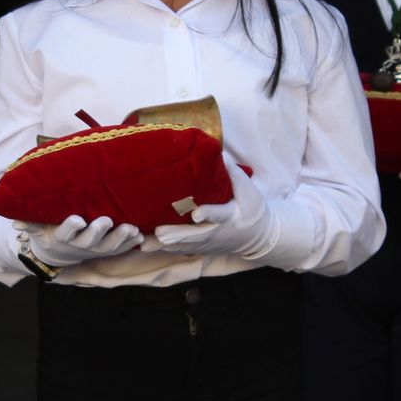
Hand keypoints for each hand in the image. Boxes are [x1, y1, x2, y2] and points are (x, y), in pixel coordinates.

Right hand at [14, 215, 143, 268]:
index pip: (66, 233)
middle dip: (98, 231)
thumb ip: (29, 224)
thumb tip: (15, 223)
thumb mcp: (38, 230)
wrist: (61, 255)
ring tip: (130, 228)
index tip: (76, 219)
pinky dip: (131, 242)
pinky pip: (121, 248)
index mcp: (63, 237)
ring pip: (109, 246)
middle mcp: (81, 245)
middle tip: (105, 220)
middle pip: (90, 240)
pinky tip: (140, 234)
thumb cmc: (49, 233)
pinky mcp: (109, 250)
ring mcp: (96, 249)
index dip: (71, 227)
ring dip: (120, 238)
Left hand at [154, 156, 277, 259]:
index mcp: (230, 216)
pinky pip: (177, 249)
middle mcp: (215, 232)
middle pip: (194, 236)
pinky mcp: (198, 248)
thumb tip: (215, 151)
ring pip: (182, 246)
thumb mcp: (248, 190)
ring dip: (163, 245)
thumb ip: (232, 172)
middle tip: (159, 232)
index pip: (218, 214)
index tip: (196, 214)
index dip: (208, 214)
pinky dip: (161, 249)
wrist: (257, 237)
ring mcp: (205, 243)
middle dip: (176, 235)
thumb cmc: (252, 209)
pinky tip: (142, 245)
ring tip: (143, 241)